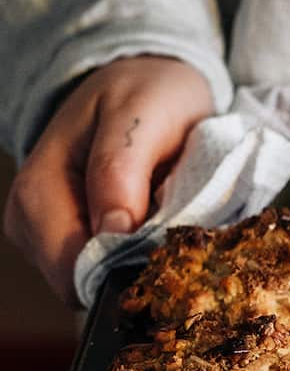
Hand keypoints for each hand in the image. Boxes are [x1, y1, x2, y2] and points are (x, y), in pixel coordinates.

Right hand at [3, 56, 212, 304]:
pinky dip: (138, 259)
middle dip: (132, 269)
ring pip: (96, 283)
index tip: (169, 251)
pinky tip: (157, 230)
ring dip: (138, 263)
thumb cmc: (146, 95)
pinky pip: (108, 272)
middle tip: (177, 235)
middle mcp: (31, 220)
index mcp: (38, 190)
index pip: (70, 265)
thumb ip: (121, 170)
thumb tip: (112, 231)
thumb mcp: (141, 115)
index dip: (121, 268)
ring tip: (166, 222)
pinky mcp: (75, 244)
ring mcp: (49, 237)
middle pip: (81, 284)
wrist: (146, 86)